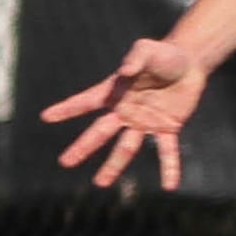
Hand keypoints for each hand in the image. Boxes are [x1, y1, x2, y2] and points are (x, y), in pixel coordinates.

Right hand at [40, 38, 207, 189]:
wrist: (189, 62)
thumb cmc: (163, 54)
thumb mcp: (147, 50)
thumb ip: (136, 58)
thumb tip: (126, 71)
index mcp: (116, 92)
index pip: (86, 101)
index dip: (67, 108)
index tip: (46, 116)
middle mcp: (126, 111)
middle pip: (100, 132)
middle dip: (83, 147)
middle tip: (65, 162)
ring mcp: (145, 122)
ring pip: (126, 148)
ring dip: (114, 166)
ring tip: (100, 183)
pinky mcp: (167, 127)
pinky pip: (167, 152)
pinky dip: (169, 168)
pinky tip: (169, 186)